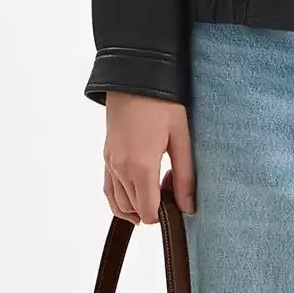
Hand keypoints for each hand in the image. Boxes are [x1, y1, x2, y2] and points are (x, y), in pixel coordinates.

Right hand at [103, 92, 194, 222]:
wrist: (134, 78)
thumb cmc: (162, 104)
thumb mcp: (181, 139)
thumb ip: (185, 177)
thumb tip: (188, 208)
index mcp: (141, 167)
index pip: (149, 212)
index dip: (165, 214)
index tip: (178, 196)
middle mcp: (121, 169)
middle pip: (134, 210)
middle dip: (154, 207)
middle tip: (171, 184)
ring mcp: (110, 163)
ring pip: (119, 203)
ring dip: (138, 205)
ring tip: (157, 185)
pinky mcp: (106, 156)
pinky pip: (108, 189)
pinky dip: (121, 199)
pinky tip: (137, 192)